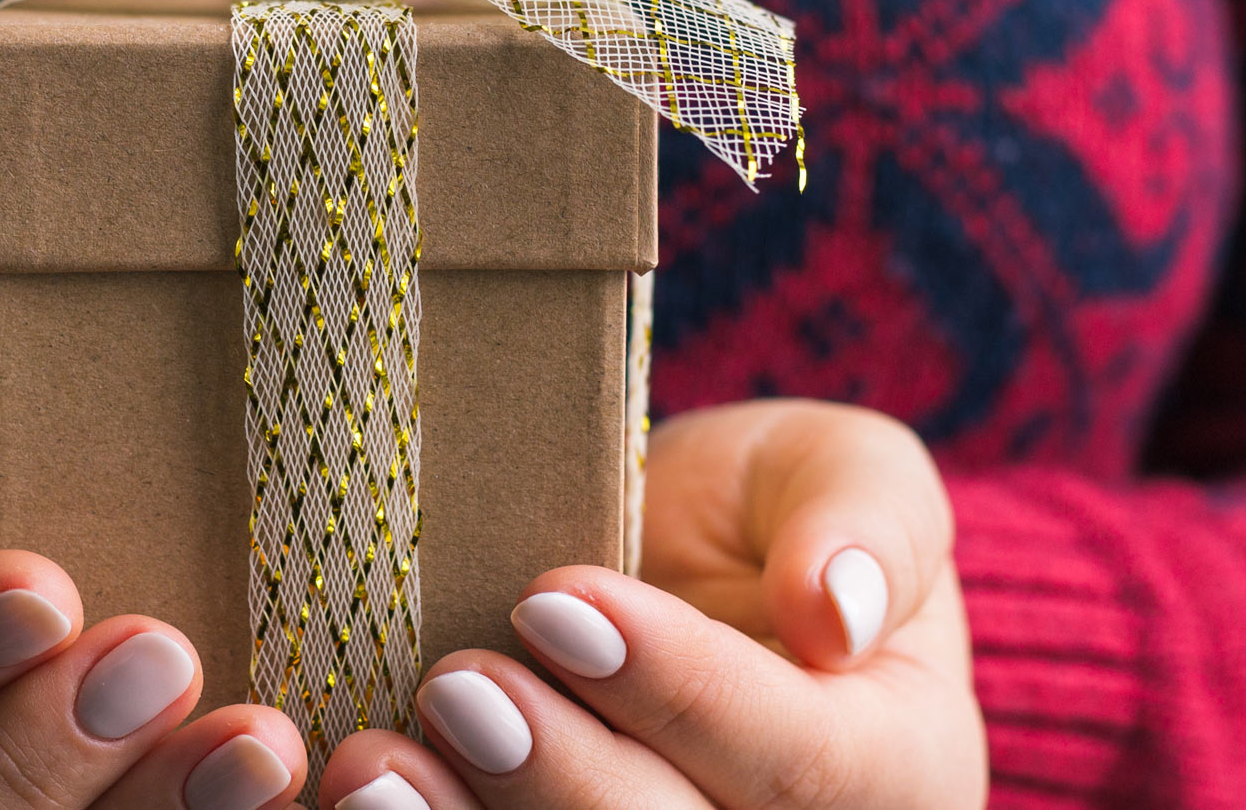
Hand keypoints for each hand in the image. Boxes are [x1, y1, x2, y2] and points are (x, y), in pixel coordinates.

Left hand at [317, 399, 985, 808]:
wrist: (678, 573)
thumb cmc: (765, 515)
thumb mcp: (836, 469)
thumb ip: (865, 521)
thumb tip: (837, 611)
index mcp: (890, 770)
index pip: (792, 758)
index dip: (672, 688)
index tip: (555, 597)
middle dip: (558, 777)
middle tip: (458, 681)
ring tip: (372, 767)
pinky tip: (354, 803)